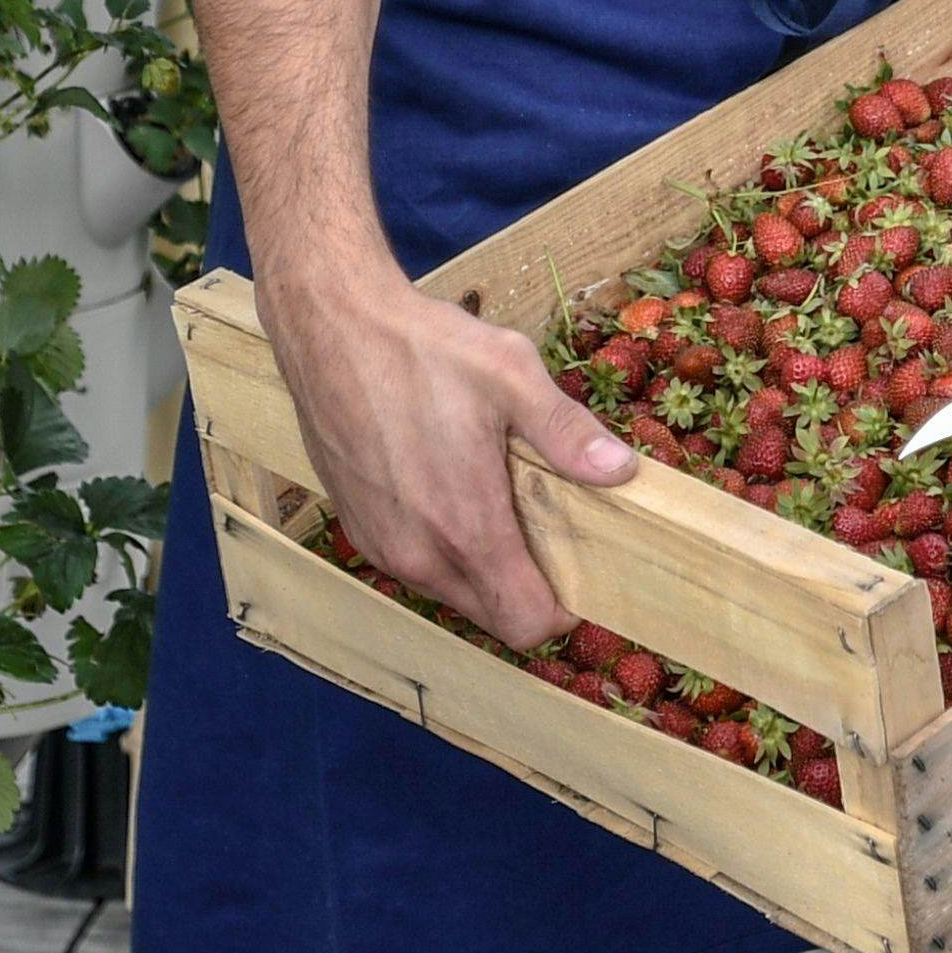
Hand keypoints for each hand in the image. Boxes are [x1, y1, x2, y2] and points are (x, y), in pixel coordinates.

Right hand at [258, 255, 635, 645]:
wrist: (329, 329)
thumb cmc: (421, 348)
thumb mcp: (510, 374)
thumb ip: (566, 432)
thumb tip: (622, 471)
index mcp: (465, 527)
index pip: (525, 623)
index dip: (561, 609)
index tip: (579, 571)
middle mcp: (418, 554)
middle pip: (492, 615)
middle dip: (526, 588)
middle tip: (546, 528)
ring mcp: (381, 545)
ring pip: (452, 592)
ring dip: (483, 568)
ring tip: (497, 500)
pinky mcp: (357, 528)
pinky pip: (416, 565)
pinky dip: (443, 548)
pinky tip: (449, 488)